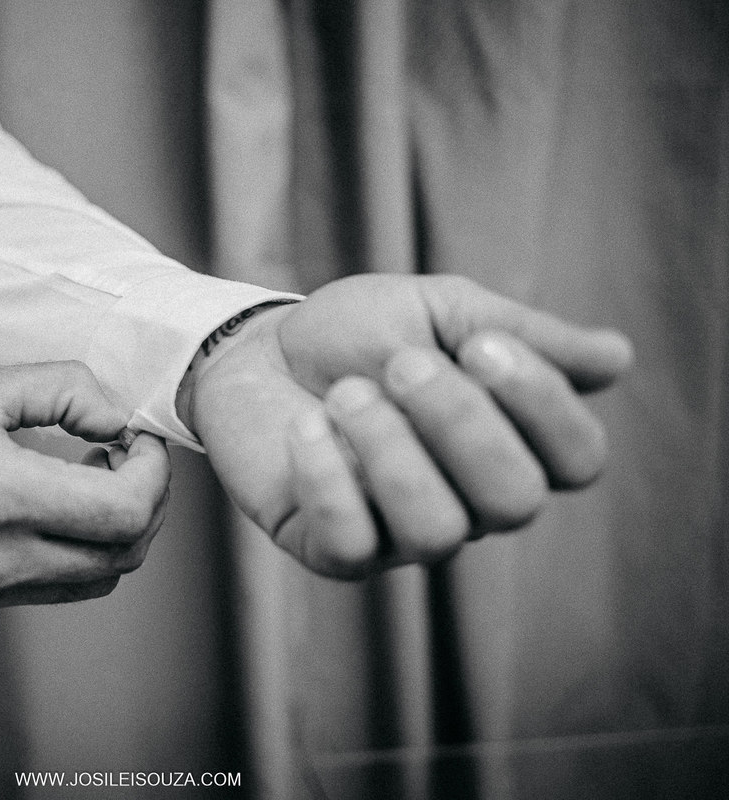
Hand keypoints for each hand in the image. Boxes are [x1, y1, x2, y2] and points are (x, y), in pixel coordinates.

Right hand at [0, 362, 170, 608]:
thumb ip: (64, 390)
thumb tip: (119, 415)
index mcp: (1, 498)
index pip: (126, 513)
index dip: (155, 472)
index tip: (139, 434)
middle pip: (125, 554)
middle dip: (147, 500)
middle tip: (127, 452)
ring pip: (98, 580)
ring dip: (117, 531)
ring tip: (91, 475)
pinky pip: (58, 588)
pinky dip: (81, 551)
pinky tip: (56, 503)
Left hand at [184, 274, 632, 578]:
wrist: (253, 351)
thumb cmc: (354, 334)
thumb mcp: (438, 311)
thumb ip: (520, 333)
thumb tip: (619, 359)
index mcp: (510, 444)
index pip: (577, 459)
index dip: (542, 404)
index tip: (480, 345)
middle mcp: (469, 501)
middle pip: (514, 500)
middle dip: (461, 422)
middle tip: (401, 364)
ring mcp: (400, 534)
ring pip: (438, 531)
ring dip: (392, 451)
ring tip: (346, 395)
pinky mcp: (334, 550)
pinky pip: (351, 546)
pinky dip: (330, 482)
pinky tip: (307, 429)